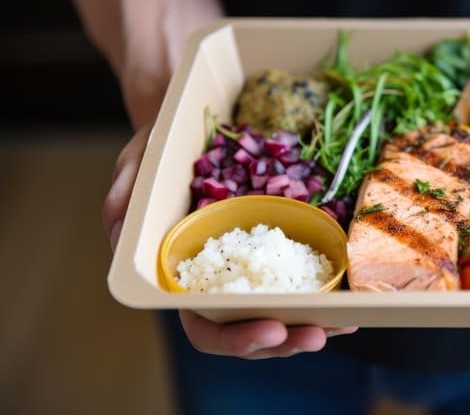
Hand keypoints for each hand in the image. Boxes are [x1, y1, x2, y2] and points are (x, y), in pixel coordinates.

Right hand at [102, 127, 357, 358]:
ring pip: (280, 319)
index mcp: (182, 279)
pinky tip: (347, 301)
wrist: (193, 131)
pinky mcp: (276, 257)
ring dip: (311, 327)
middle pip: (251, 333)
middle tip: (317, 334)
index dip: (236, 338)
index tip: (270, 329)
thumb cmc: (161, 151)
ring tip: (343, 327)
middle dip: (284, 341)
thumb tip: (119, 231)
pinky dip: (323, 300)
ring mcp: (250, 274)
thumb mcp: (138, 163)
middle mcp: (218, 285)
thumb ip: (126, 196)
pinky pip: (300, 287)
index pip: (205, 327)